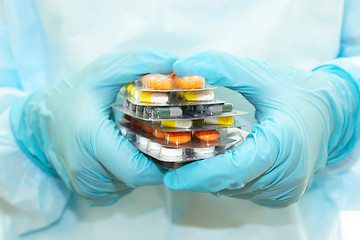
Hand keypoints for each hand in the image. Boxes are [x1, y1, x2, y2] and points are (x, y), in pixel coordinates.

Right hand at [10, 48, 176, 205]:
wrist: (38, 120)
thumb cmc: (72, 94)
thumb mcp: (103, 70)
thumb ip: (139, 63)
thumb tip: (175, 62)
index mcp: (90, 140)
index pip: (138, 170)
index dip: (161, 160)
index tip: (169, 142)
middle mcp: (85, 171)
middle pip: (138, 178)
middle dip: (152, 159)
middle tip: (152, 135)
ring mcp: (85, 187)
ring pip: (131, 184)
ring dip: (138, 165)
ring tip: (131, 141)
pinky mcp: (87, 193)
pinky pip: (120, 188)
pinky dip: (126, 173)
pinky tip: (119, 153)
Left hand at [164, 50, 358, 206]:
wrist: (332, 113)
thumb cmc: (298, 92)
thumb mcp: (261, 74)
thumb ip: (222, 68)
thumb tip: (181, 68)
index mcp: (284, 145)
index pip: (233, 169)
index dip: (198, 176)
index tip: (170, 176)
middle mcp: (287, 176)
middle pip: (229, 182)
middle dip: (198, 174)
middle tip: (174, 158)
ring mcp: (286, 189)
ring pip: (234, 189)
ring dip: (213, 176)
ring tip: (197, 154)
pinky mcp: (283, 195)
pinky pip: (245, 190)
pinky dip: (228, 178)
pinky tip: (222, 159)